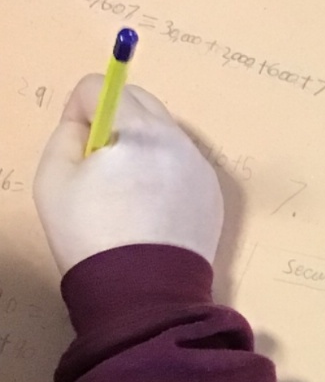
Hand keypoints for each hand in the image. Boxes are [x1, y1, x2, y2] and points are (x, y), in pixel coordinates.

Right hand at [34, 78, 223, 274]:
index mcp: (139, 130)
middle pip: (140, 102)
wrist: (144, 294)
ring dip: (142, 146)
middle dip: (114, 120)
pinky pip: (183, 164)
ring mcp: (201, 168)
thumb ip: (66, 134)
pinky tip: (151, 208)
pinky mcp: (213, 194)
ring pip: (164, 133)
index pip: (102, 87)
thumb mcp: (53, 179)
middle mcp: (177, 140)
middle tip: (99, 164)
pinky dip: (164, 172)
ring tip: (126, 191)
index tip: (77, 145)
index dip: (79, 110)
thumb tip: (85, 121)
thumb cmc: (91, 235)